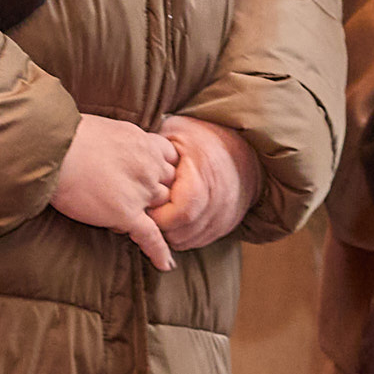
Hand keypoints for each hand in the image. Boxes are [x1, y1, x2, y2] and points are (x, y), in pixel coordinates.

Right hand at [53, 114, 181, 268]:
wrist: (53, 151)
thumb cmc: (66, 136)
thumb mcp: (103, 127)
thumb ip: (118, 141)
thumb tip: (110, 146)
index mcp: (144, 141)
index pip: (170, 159)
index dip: (161, 169)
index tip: (151, 175)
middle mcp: (149, 165)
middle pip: (167, 186)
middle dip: (154, 194)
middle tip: (130, 198)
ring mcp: (140, 191)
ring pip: (159, 210)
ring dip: (149, 216)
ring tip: (127, 220)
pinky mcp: (126, 214)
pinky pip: (151, 236)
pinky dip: (159, 252)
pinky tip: (165, 265)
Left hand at [147, 114, 261, 255]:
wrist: (245, 150)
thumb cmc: (203, 138)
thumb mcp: (177, 131)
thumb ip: (154, 147)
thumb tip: (128, 160)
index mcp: (204, 175)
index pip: (179, 213)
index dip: (156, 214)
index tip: (143, 203)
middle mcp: (218, 200)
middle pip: (181, 231)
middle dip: (158, 226)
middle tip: (144, 212)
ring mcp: (224, 215)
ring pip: (187, 240)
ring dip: (168, 233)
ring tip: (158, 214)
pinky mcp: (225, 225)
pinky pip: (197, 242)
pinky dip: (181, 236)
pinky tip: (172, 220)